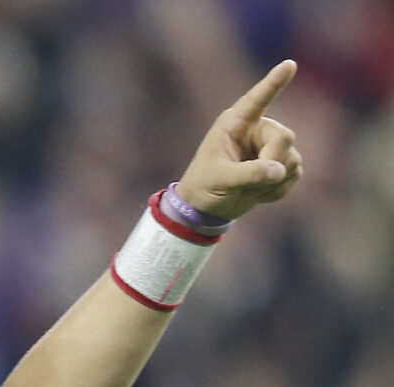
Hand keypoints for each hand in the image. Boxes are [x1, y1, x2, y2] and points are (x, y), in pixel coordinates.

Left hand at [176, 60, 302, 220]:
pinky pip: (295, 173)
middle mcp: (256, 130)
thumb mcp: (220, 179)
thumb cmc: (204, 186)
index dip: (273, 83)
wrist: (207, 208)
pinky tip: (258, 194)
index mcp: (235, 124)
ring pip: (292, 158)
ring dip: (273, 181)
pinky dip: (279, 190)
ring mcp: (270, 147)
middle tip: (253, 181)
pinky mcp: (281, 164)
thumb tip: (279, 170)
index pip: (257, 100)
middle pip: (284, 137)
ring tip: (247, 189)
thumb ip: (248, 174)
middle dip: (273, 161)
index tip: (289, 64)